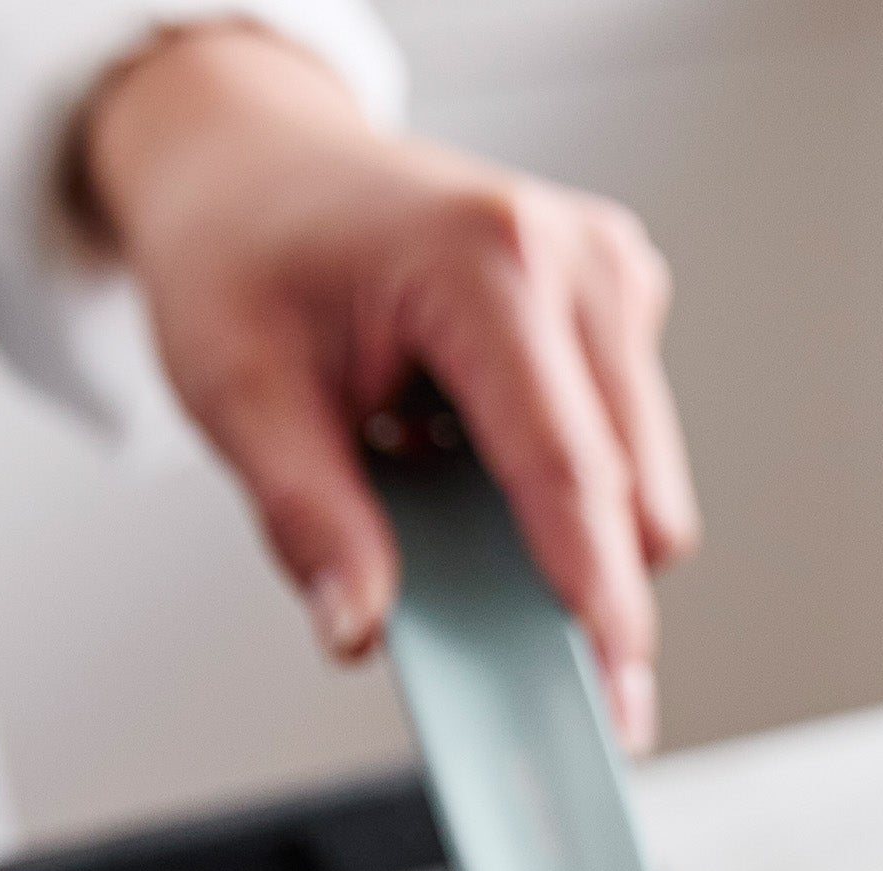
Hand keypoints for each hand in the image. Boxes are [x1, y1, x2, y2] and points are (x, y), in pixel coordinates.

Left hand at [78, 23, 698, 750]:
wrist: (255, 160)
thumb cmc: (245, 253)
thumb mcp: (239, 393)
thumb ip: (307, 520)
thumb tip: (361, 627)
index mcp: (488, 263)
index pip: (567, 470)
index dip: (593, 598)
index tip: (614, 698)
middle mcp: (576, 261)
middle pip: (634, 496)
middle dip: (583, 588)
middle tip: (490, 638)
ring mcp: (612, 277)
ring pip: (643, 488)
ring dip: (564, 534)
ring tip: (440, 484)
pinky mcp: (620, 304)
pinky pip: (626, 455)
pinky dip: (559, 493)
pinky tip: (471, 450)